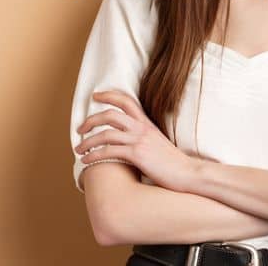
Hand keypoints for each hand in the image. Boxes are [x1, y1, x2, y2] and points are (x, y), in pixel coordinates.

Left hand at [75, 90, 200, 191]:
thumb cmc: (173, 162)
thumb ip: (144, 137)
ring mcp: (139, 140)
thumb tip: (128, 140)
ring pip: (106, 133)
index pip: (126, 100)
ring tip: (78, 149)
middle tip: (80, 128)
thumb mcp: (158, 142)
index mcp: (147, 123)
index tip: (95, 96)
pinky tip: (86, 161)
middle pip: (110, 114)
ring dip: (88, 141)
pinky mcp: (137, 154)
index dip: (109, 95)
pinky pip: (109, 151)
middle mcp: (142, 128)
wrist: (188, 173)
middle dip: (91, 120)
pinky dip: (93, 155)